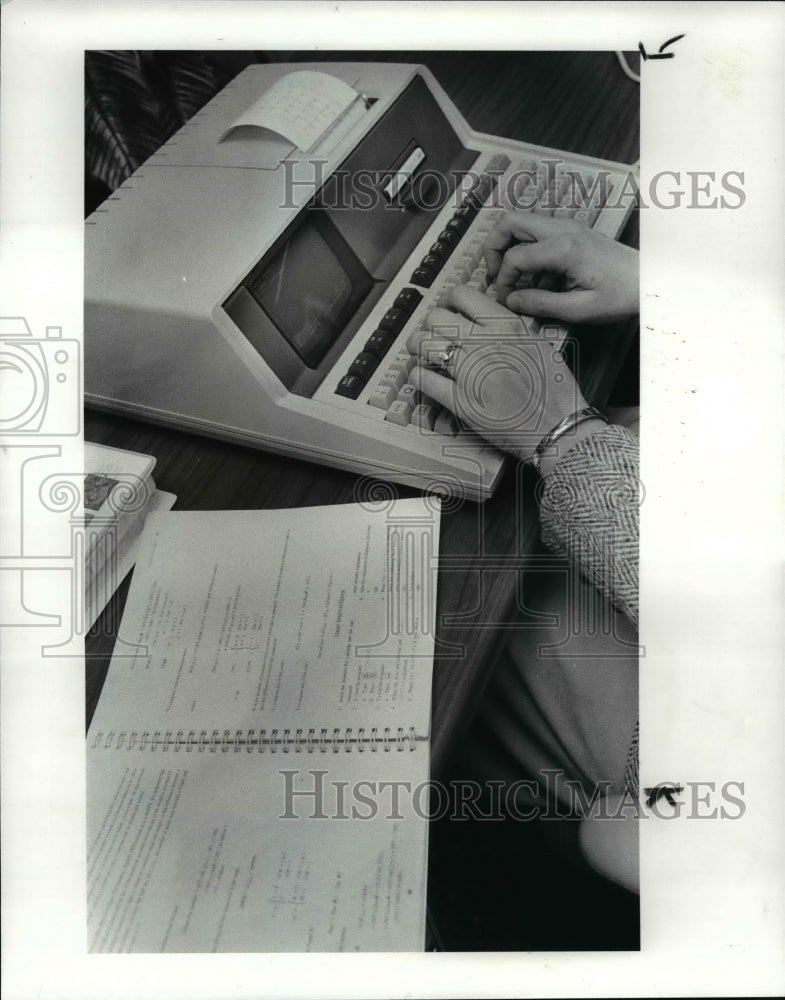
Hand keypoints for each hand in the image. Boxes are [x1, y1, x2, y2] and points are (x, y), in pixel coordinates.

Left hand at [406, 286, 597, 463]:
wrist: (558, 427)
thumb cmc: (553, 388)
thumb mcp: (537, 343)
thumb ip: (508, 328)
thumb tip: (482, 320)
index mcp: (505, 325)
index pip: (460, 295)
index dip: (447, 302)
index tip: (447, 312)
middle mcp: (486, 343)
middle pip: (435, 318)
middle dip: (429, 325)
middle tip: (431, 336)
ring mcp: (471, 372)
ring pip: (424, 344)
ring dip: (418, 347)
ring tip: (421, 353)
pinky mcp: (461, 402)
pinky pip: (423, 379)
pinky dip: (418, 375)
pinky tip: (423, 377)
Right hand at [485, 212, 638, 323]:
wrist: (650, 279)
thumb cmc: (620, 296)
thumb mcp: (580, 309)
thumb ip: (541, 304)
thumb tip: (511, 301)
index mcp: (563, 248)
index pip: (514, 256)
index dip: (503, 280)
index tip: (507, 301)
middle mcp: (562, 228)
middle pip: (509, 221)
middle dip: (493, 248)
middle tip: (496, 276)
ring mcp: (567, 226)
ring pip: (521, 223)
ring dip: (509, 249)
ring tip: (515, 280)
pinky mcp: (571, 232)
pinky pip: (536, 234)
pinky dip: (526, 252)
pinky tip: (536, 280)